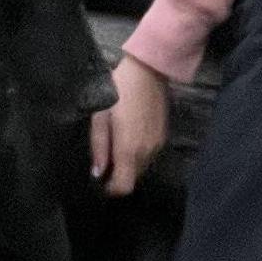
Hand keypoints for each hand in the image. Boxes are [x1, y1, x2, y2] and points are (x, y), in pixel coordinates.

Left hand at [91, 55, 168, 197]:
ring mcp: (158, 144)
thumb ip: (99, 147)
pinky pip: (149, 155)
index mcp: (129, 150)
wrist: (148, 70)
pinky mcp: (164, 136)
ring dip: (129, 164)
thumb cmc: (118, 91)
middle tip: (105, 160)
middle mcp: (147, 152)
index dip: (111, 190)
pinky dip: (138, 154)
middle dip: (119, 175)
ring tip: (116, 146)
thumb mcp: (100, 117)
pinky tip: (129, 137)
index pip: (124, 187)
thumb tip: (97, 173)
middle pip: (133, 178)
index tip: (100, 182)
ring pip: (142, 167)